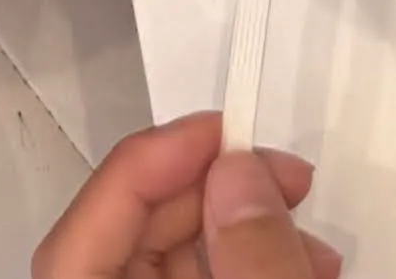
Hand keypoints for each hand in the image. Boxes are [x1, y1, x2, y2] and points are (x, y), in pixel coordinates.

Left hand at [33, 119, 334, 278]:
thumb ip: (251, 261)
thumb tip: (240, 177)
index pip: (86, 228)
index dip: (150, 164)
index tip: (220, 129)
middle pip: (134, 238)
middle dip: (216, 196)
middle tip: (283, 176)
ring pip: (171, 266)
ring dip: (242, 234)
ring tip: (309, 240)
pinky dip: (243, 267)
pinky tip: (296, 264)